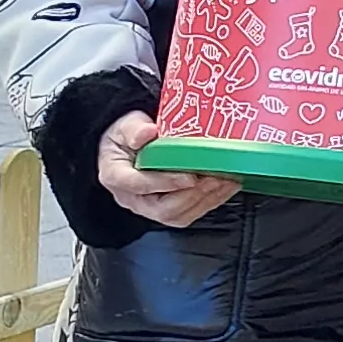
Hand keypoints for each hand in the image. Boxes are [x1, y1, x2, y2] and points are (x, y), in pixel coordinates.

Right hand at [96, 111, 237, 229]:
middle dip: (193, 195)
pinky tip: (225, 187)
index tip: (189, 177)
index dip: (165, 182)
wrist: (129, 145)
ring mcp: (148, 207)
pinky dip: (210, 202)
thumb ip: (134, 129)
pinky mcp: (166, 209)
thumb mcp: (125, 125)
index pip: (138, 184)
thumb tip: (148, 132)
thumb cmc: (127, 136)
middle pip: (162, 208)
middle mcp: (131, 198)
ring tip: (226, 181)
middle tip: (216, 178)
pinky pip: (188, 213)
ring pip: (178, 216)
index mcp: (115, 176)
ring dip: (206, 200)